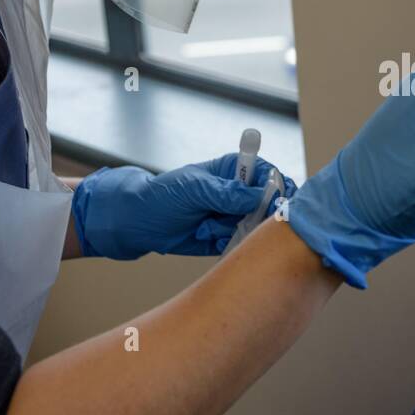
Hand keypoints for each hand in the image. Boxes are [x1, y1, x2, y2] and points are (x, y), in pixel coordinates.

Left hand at [72, 155, 297, 259]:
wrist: (134, 223)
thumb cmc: (160, 196)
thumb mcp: (194, 189)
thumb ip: (229, 193)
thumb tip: (262, 196)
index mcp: (233, 171)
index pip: (269, 174)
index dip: (279, 186)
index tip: (280, 201)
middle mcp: (237, 193)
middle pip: (270, 203)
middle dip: (263, 214)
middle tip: (245, 220)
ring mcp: (231, 216)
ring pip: (257, 226)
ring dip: (239, 230)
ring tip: (208, 227)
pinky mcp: (224, 238)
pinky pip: (240, 244)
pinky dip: (229, 244)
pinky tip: (207, 238)